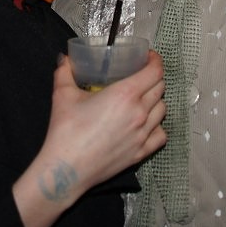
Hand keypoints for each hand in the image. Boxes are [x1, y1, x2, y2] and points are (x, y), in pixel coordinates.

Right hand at [47, 50, 165, 187]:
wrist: (66, 169)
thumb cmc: (66, 130)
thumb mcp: (62, 94)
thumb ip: (64, 72)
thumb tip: (63, 59)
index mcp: (125, 94)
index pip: (155, 72)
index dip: (155, 60)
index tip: (148, 57)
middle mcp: (140, 112)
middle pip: (160, 88)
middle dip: (153, 78)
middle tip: (141, 75)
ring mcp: (143, 134)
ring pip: (163, 110)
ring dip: (156, 100)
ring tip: (143, 98)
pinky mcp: (141, 153)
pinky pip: (161, 135)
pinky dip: (158, 126)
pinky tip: (146, 124)